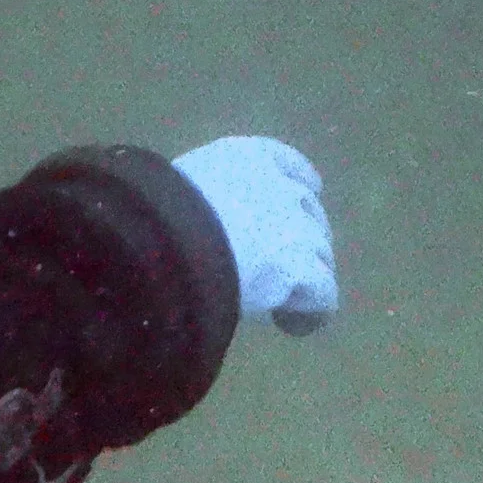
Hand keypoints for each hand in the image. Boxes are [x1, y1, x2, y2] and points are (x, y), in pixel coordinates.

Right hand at [171, 136, 336, 333]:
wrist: (171, 241)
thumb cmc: (159, 213)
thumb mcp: (182, 188)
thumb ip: (208, 197)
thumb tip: (207, 222)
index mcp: (251, 158)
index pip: (293, 167)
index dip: (300, 189)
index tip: (292, 211)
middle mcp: (283, 187)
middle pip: (311, 215)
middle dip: (300, 241)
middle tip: (273, 270)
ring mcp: (298, 227)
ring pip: (321, 256)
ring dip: (304, 278)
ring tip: (278, 303)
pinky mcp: (303, 269)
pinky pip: (323, 296)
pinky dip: (309, 313)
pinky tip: (290, 325)